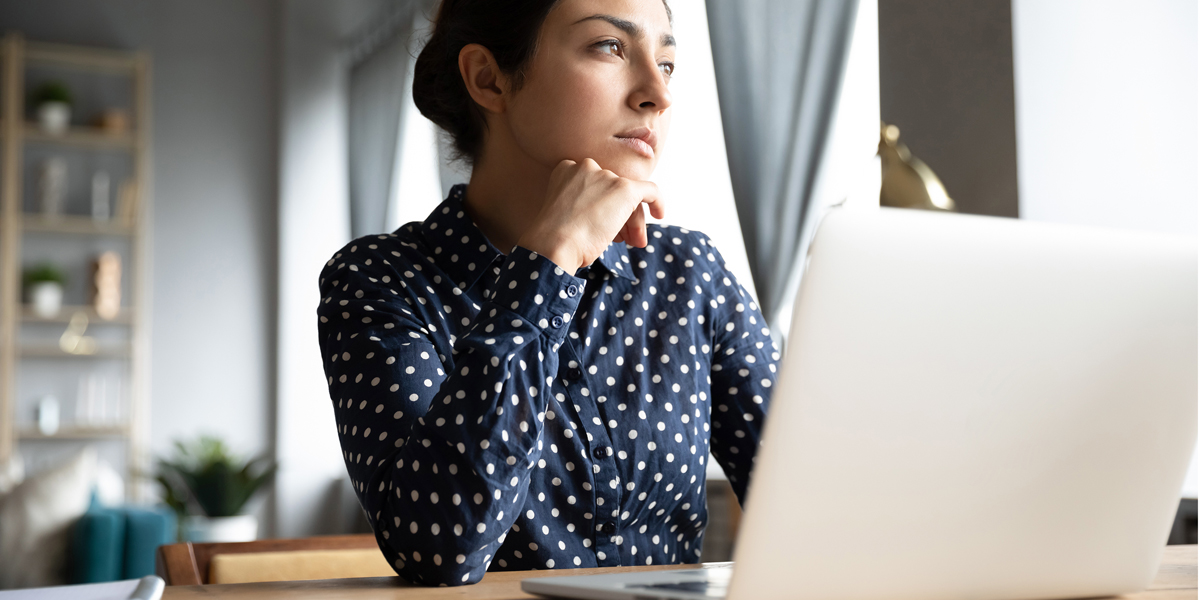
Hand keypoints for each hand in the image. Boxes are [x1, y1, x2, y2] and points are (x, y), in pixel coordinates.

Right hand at [517, 159, 665, 271]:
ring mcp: (606, 176)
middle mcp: (587, 166)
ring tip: (632, 242)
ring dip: (631, 220)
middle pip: (613, 191)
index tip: (603, 227)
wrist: (553, 243)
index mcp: (567, 169)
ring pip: (628, 197)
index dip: (603, 206)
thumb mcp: (565, 213)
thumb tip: (607, 215)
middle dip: (619, 215)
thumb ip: (583, 204)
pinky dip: (657, 202)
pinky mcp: (624, 188)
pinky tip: (659, 214)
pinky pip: (650, 190)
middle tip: (623, 239)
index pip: (596, 185)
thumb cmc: (554, 238)